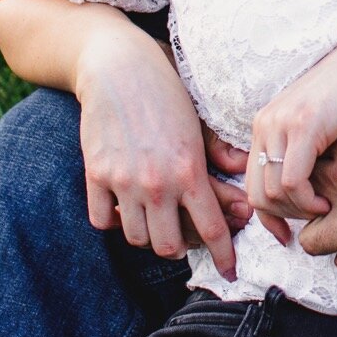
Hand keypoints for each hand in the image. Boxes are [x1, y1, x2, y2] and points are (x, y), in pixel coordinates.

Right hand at [75, 22, 249, 278]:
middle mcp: (157, 182)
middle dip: (181, 247)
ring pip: (136, 238)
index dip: (224, 257)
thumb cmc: (165, 86)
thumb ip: (217, 152)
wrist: (117, 64)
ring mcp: (123, 181)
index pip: (212, 229)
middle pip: (169, 246)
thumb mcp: (198, 119)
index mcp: (190, 169)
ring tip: (155, 220)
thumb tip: (241, 173)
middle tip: (184, 236)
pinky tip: (124, 207)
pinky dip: (113, 220)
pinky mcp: (95, 174)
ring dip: (148, 235)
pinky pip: (102, 220)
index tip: (230, 272)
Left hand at [245, 29, 336, 232]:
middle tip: (312, 224)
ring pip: (271, 192)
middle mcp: (266, 122)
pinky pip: (292, 181)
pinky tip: (326, 203)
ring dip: (298, 212)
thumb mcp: (321, 128)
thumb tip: (298, 193)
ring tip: (325, 211)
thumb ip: (303, 154)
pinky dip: (306, 202)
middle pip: (255, 192)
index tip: (288, 236)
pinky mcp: (304, 125)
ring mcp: (282, 122)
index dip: (267, 217)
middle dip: (283, 218)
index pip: (251, 184)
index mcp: (266, 124)